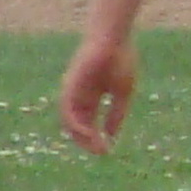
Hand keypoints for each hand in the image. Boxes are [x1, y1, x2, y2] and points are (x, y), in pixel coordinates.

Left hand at [59, 31, 138, 152]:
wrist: (114, 39)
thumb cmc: (121, 60)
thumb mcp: (123, 93)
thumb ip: (117, 114)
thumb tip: (112, 136)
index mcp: (92, 97)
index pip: (90, 123)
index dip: (98, 138)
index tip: (108, 150)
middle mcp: (79, 97)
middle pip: (78, 126)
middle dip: (89, 141)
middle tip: (101, 152)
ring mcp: (72, 92)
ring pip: (70, 122)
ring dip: (81, 137)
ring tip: (96, 146)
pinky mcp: (69, 87)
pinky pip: (67, 111)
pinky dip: (76, 125)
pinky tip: (89, 133)